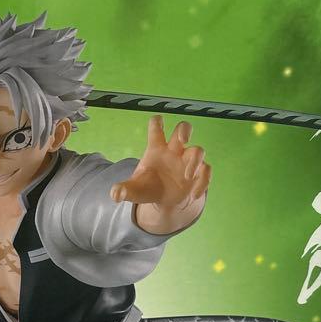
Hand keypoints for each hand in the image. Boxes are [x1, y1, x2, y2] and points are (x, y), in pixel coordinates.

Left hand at [110, 117, 211, 235]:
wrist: (163, 200)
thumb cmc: (148, 187)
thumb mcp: (134, 190)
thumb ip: (124, 190)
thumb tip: (115, 194)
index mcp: (156, 148)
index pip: (156, 128)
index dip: (157, 122)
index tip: (158, 121)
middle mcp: (174, 151)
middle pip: (183, 129)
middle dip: (184, 130)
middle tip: (183, 139)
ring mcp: (188, 161)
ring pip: (198, 150)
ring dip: (195, 161)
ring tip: (186, 177)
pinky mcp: (198, 174)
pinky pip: (206, 171)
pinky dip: (203, 182)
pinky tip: (193, 195)